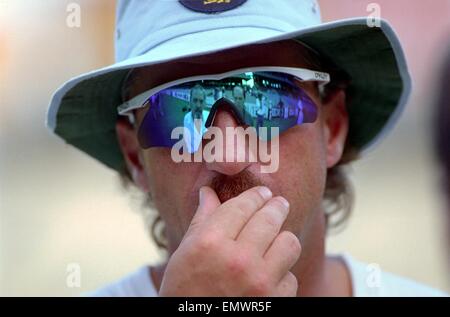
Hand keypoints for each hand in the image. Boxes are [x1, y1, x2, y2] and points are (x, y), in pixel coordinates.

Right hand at [158, 186, 300, 295]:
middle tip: (279, 204)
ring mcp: (259, 283)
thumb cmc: (184, 291)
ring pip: (289, 243)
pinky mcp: (275, 302)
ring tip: (276, 240)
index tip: (264, 193)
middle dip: (277, 206)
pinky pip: (290, 276)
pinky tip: (268, 276)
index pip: (242, 206)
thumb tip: (208, 191)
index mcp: (210, 243)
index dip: (256, 195)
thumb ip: (201, 220)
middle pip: (270, 218)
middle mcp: (237, 260)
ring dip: (283, 240)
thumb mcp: (185, 253)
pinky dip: (281, 275)